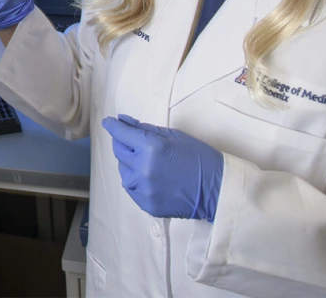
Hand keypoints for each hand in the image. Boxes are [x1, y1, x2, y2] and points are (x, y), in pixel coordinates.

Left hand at [101, 114, 224, 221]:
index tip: (108, 122)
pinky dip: (135, 180)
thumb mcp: (173, 136)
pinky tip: (148, 176)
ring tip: (146, 161)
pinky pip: (131, 188)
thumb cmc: (198, 157)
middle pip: (119, 151)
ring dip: (129, 163)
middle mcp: (142, 169)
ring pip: (123, 170)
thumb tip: (123, 121)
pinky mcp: (146, 204)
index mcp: (150, 148)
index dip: (113, 126)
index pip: (121, 134)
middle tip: (132, 140)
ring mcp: (143, 189)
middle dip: (122, 143)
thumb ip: (145, 129)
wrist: (217, 189)